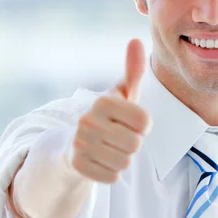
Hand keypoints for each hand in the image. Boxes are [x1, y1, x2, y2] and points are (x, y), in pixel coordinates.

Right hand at [70, 39, 150, 183]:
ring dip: (122, 159)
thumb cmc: (107, 117)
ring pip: (125, 162)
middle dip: (132, 144)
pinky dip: (111, 173)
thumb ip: (133, 71)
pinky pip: (113, 177)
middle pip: (136, 144)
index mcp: (102, 101)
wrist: (72, 145)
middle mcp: (87, 120)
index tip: (130, 122)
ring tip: (108, 149)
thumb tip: (136, 40)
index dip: (143, 126)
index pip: (145, 122)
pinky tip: (100, 161)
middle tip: (117, 137)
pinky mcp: (77, 166)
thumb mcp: (121, 94)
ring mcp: (80, 144)